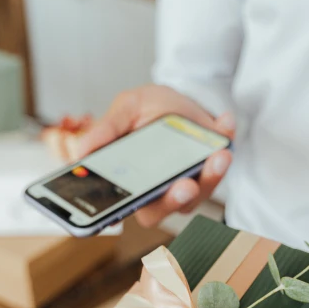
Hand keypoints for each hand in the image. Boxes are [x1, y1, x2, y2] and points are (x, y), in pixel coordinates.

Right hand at [76, 85, 234, 227]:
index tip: (125, 200)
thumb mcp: (126, 109)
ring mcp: (190, 183)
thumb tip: (82, 151)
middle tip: (184, 185)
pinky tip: (226, 123)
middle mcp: (162, 190)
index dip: (125, 211)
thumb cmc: (148, 109)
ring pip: (200, 193)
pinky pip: (221, 164)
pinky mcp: (213, 169)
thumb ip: (107, 129)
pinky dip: (225, 142)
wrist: (180, 96)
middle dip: (176, 198)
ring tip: (217, 155)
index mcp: (134, 183)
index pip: (127, 206)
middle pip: (167, 208)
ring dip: (211, 176)